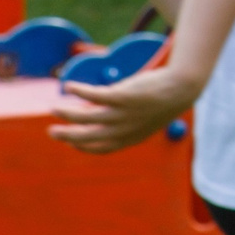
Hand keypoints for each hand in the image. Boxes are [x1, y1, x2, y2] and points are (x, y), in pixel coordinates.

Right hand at [50, 63, 201, 153]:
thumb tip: (95, 114)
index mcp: (130, 138)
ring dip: (67, 114)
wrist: (182, 87)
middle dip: (66, 136)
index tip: (71, 143)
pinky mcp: (123, 96)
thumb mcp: (141, 117)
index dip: (83, 147)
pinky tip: (68, 85)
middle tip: (51, 131)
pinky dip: (79, 91)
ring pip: (86, 118)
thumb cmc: (161, 101)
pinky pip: (94, 96)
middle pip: (87, 137)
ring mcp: (123, 114)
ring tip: (54, 108)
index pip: (100, 148)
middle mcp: (123, 130)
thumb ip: (120, 121)